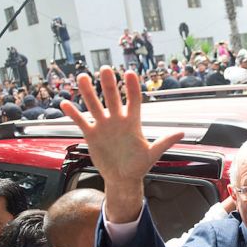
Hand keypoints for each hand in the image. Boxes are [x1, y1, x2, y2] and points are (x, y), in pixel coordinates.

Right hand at [61, 67, 182, 221]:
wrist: (123, 178)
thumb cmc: (139, 166)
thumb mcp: (152, 154)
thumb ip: (164, 142)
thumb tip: (182, 133)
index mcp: (133, 122)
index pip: (133, 100)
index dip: (132, 87)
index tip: (130, 73)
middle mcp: (117, 120)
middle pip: (112, 98)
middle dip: (109, 84)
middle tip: (105, 69)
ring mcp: (104, 126)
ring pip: (94, 105)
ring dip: (89, 92)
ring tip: (83, 77)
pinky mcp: (92, 134)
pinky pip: (81, 121)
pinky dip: (73, 113)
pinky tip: (65, 103)